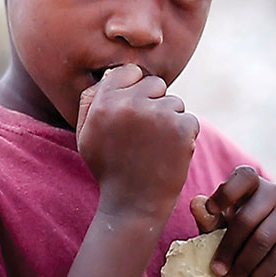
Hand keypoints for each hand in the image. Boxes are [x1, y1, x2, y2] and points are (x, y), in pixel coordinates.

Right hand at [77, 64, 198, 218]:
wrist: (133, 205)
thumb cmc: (110, 169)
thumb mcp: (86, 136)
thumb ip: (91, 102)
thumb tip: (108, 75)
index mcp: (104, 103)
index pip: (128, 72)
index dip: (134, 89)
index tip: (135, 110)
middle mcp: (130, 104)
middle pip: (155, 84)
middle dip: (154, 103)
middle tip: (146, 134)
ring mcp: (158, 115)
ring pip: (174, 102)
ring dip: (170, 121)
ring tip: (155, 147)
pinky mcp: (182, 128)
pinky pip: (189, 119)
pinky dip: (184, 136)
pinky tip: (169, 154)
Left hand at [190, 166, 275, 276]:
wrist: (268, 252)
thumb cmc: (237, 231)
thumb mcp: (219, 224)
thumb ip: (208, 216)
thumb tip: (196, 203)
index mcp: (251, 182)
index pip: (243, 177)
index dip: (226, 192)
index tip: (210, 210)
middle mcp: (274, 192)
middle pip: (247, 219)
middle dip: (228, 249)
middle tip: (217, 271)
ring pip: (262, 240)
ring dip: (243, 265)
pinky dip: (262, 272)